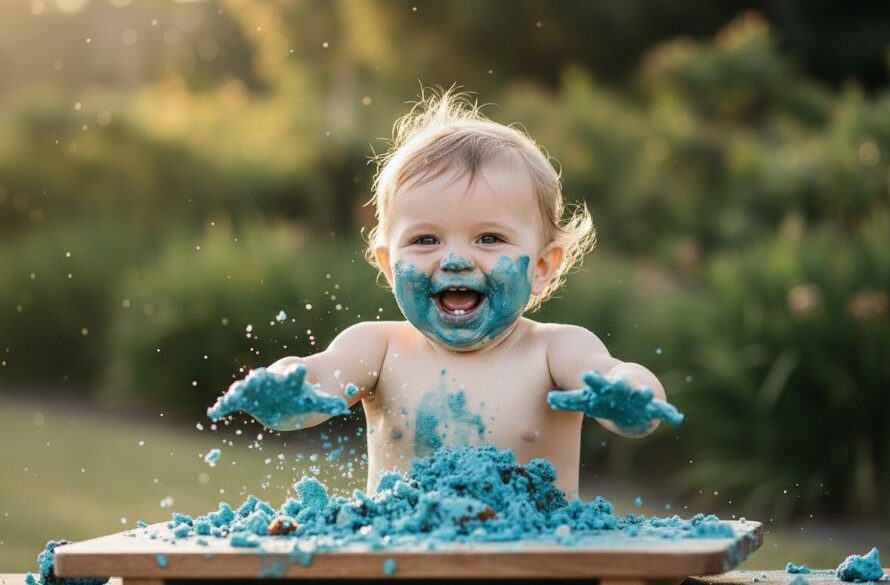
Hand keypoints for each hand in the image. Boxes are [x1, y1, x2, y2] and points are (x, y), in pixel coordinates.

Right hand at [207, 363, 351, 429]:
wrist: (293, 387)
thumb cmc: (308, 392)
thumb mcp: (319, 398)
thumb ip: (326, 403)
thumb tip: (340, 407)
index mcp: (292, 378)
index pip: (294, 374)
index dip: (295, 372)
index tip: (298, 369)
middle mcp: (272, 380)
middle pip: (267, 379)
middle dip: (263, 379)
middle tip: (258, 376)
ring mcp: (257, 388)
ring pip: (248, 388)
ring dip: (242, 390)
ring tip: (236, 393)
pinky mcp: (246, 399)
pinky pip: (233, 403)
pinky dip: (224, 406)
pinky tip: (214, 413)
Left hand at [547, 370, 682, 434]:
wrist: (630, 389)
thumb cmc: (603, 397)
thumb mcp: (586, 399)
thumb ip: (568, 399)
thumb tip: (548, 398)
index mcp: (604, 387)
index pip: (596, 382)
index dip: (592, 380)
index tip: (587, 375)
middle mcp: (622, 390)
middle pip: (618, 388)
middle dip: (616, 386)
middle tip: (616, 384)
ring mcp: (637, 397)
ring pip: (640, 395)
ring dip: (642, 395)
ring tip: (644, 394)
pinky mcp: (652, 406)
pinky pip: (661, 410)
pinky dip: (668, 413)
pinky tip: (676, 418)